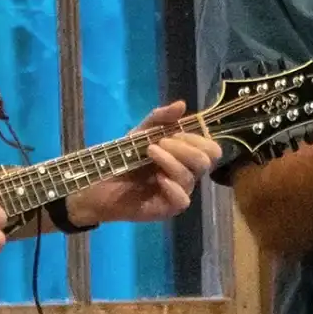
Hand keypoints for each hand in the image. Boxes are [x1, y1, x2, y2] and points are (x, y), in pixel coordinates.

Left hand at [64, 101, 221, 227]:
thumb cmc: (124, 156)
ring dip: (170, 160)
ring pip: (190, 177)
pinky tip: (158, 178)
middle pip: (205, 161)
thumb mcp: (141, 132)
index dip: (196, 139)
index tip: (172, 133)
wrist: (101, 179)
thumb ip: (160, 118)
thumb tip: (182, 105)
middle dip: (184, 148)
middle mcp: (187, 174)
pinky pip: (183, 200)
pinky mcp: (168, 208)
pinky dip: (172, 186)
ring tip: (149, 153)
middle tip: (159, 143)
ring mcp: (179, 192)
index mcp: (186, 156)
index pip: (211, 149)